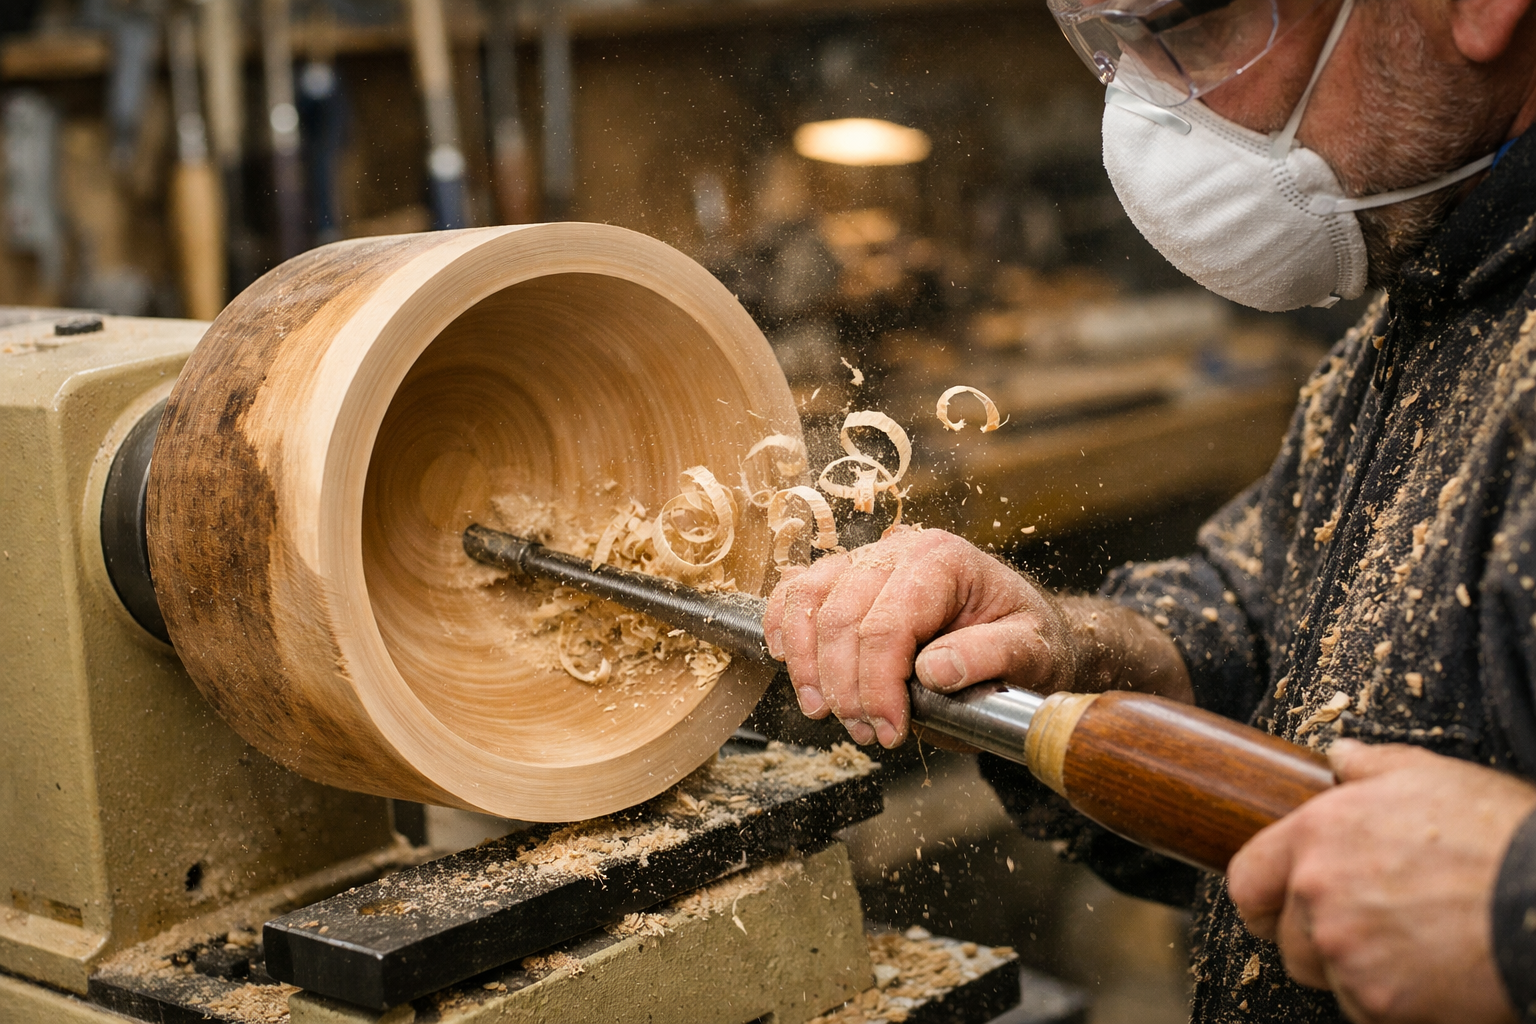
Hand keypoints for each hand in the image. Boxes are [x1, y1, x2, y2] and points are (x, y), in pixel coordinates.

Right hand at [762, 526, 1079, 747]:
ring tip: (825, 711)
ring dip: (807, 665)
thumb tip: (936, 670)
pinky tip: (785, 660)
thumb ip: (991, 656)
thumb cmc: (1027, 640)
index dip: (878, 685)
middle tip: (866, 733)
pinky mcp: (845, 577)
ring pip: (809, 601)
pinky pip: (797, 591)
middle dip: (845, 686)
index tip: (889, 732)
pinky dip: (783, 625)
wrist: (1021, 630)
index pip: (889, 623)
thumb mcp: (1032, 652)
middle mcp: (900, 550)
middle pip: (841, 617)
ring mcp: (867, 559)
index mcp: (944, 560)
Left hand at [1228, 739, 1535, 1022]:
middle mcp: (1317, 895)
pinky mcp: (1378, 1003)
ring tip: (1408, 945)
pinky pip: (1364, 1010)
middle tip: (1367, 926)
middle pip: (1286, 940)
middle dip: (1316, 938)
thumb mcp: (1427, 775)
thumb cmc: (1497, 836)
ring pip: (1325, 977)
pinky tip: (1429, 972)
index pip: (1246, 881)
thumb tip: (1340, 758)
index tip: (1276, 906)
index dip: (1261, 898)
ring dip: (1353, 970)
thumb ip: (1368, 767)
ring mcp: (1345, 952)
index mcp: (1316, 837)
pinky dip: (1390, 1001)